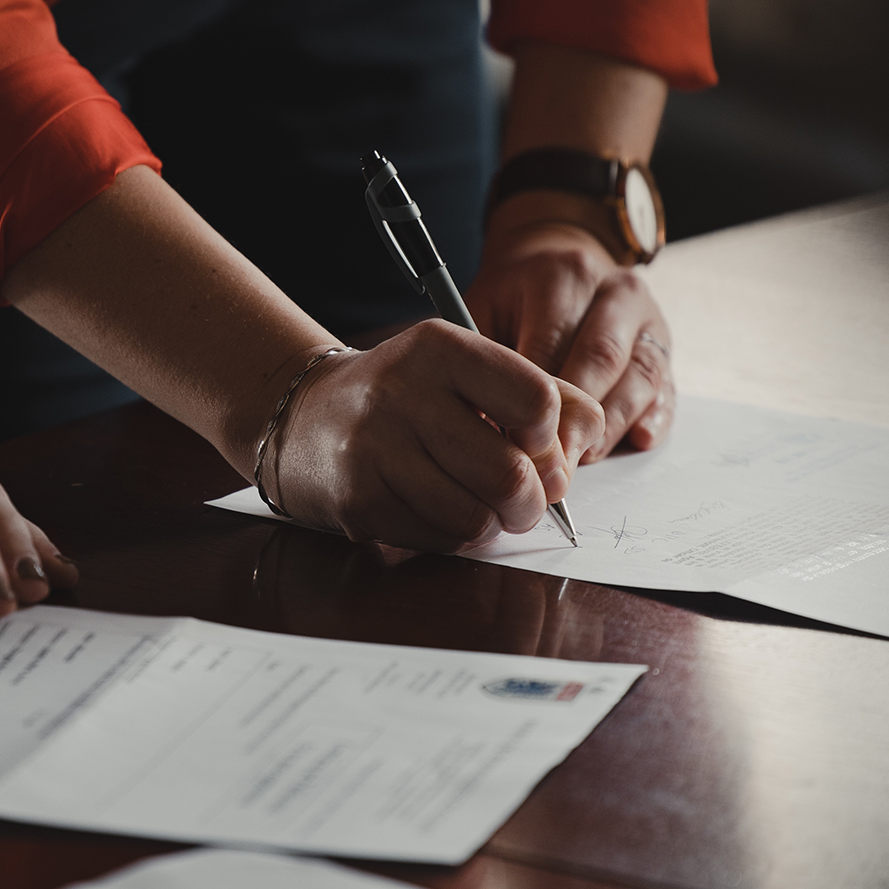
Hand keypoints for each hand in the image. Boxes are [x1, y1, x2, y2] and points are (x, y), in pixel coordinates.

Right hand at [268, 319, 604, 551]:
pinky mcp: (358, 500)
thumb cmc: (407, 396)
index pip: (536, 401)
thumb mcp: (468, 370)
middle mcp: (403, 392)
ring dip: (491, 524)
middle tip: (523, 500)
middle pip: (511, 474)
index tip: (534, 444)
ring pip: (476, 518)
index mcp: (440, 348)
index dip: (550, 437)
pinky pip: (438, 539)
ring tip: (478, 504)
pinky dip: (452, 536)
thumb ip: (541, 394)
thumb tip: (583, 448)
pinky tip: (435, 509)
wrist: (305, 416)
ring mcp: (375, 449)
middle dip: (531, 502)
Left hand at [466, 218, 675, 460]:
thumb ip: (486, 360)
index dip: (534, 401)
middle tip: (552, 464)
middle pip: (602, 360)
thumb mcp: (486, 310)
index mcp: (564, 277)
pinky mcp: (665, 348)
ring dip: (612, 425)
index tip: (515, 443)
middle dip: (576, 419)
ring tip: (583, 459)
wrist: (558, 264)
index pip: (552, 344)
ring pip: (640, 376)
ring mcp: (647, 320)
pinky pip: (667, 387)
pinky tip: (638, 439)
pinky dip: (655, 417)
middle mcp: (615, 292)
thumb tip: (484, 424)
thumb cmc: (514, 300)